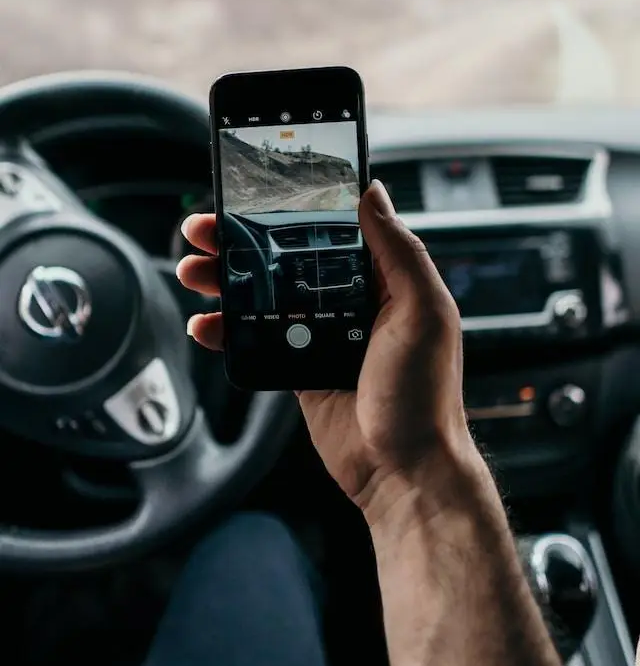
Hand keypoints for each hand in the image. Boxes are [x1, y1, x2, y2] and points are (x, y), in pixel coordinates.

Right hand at [177, 181, 475, 520]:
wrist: (404, 472)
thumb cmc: (426, 394)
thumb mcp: (423, 311)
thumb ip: (399, 251)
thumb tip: (372, 192)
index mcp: (384, 280)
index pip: (332, 228)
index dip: (292, 208)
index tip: (255, 193)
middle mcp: (351, 301)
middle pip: (287, 256)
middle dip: (243, 240)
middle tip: (205, 230)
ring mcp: (321, 334)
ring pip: (265, 294)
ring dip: (226, 279)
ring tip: (193, 269)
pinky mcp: (298, 368)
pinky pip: (257, 339)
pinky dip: (227, 329)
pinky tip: (205, 323)